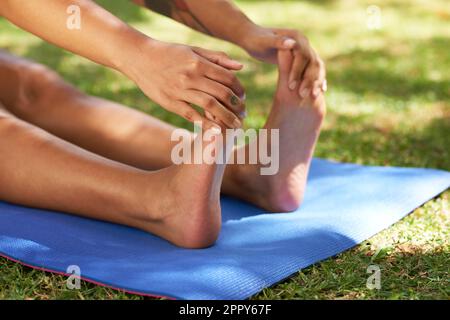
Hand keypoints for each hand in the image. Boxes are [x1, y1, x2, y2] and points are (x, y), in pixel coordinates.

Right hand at [123, 38, 245, 128]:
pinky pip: (191, 115)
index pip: (228, 78)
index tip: (243, 98)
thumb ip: (217, 58)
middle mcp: (191, 76)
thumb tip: (240, 68)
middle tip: (243, 115)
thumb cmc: (168, 53)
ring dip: (226, 117)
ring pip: (210, 105)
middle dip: (237, 106)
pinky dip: (205, 124)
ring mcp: (180, 90)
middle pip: (222, 93)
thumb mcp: (193, 50)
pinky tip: (217, 131)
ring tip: (236, 126)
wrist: (138, 57)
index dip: (239, 89)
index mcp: (199, 63)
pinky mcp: (169, 102)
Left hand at [241, 26, 326, 99]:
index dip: (298, 71)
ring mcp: (306, 51)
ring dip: (316, 82)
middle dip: (309, 80)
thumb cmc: (256, 40)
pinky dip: (318, 80)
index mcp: (297, 37)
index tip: (291, 86)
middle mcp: (304, 43)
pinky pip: (314, 71)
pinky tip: (320, 92)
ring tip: (313, 97)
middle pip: (313, 62)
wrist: (254, 38)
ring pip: (316, 67)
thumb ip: (277, 42)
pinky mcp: (304, 60)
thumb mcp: (264, 42)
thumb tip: (291, 44)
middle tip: (302, 95)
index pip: (302, 56)